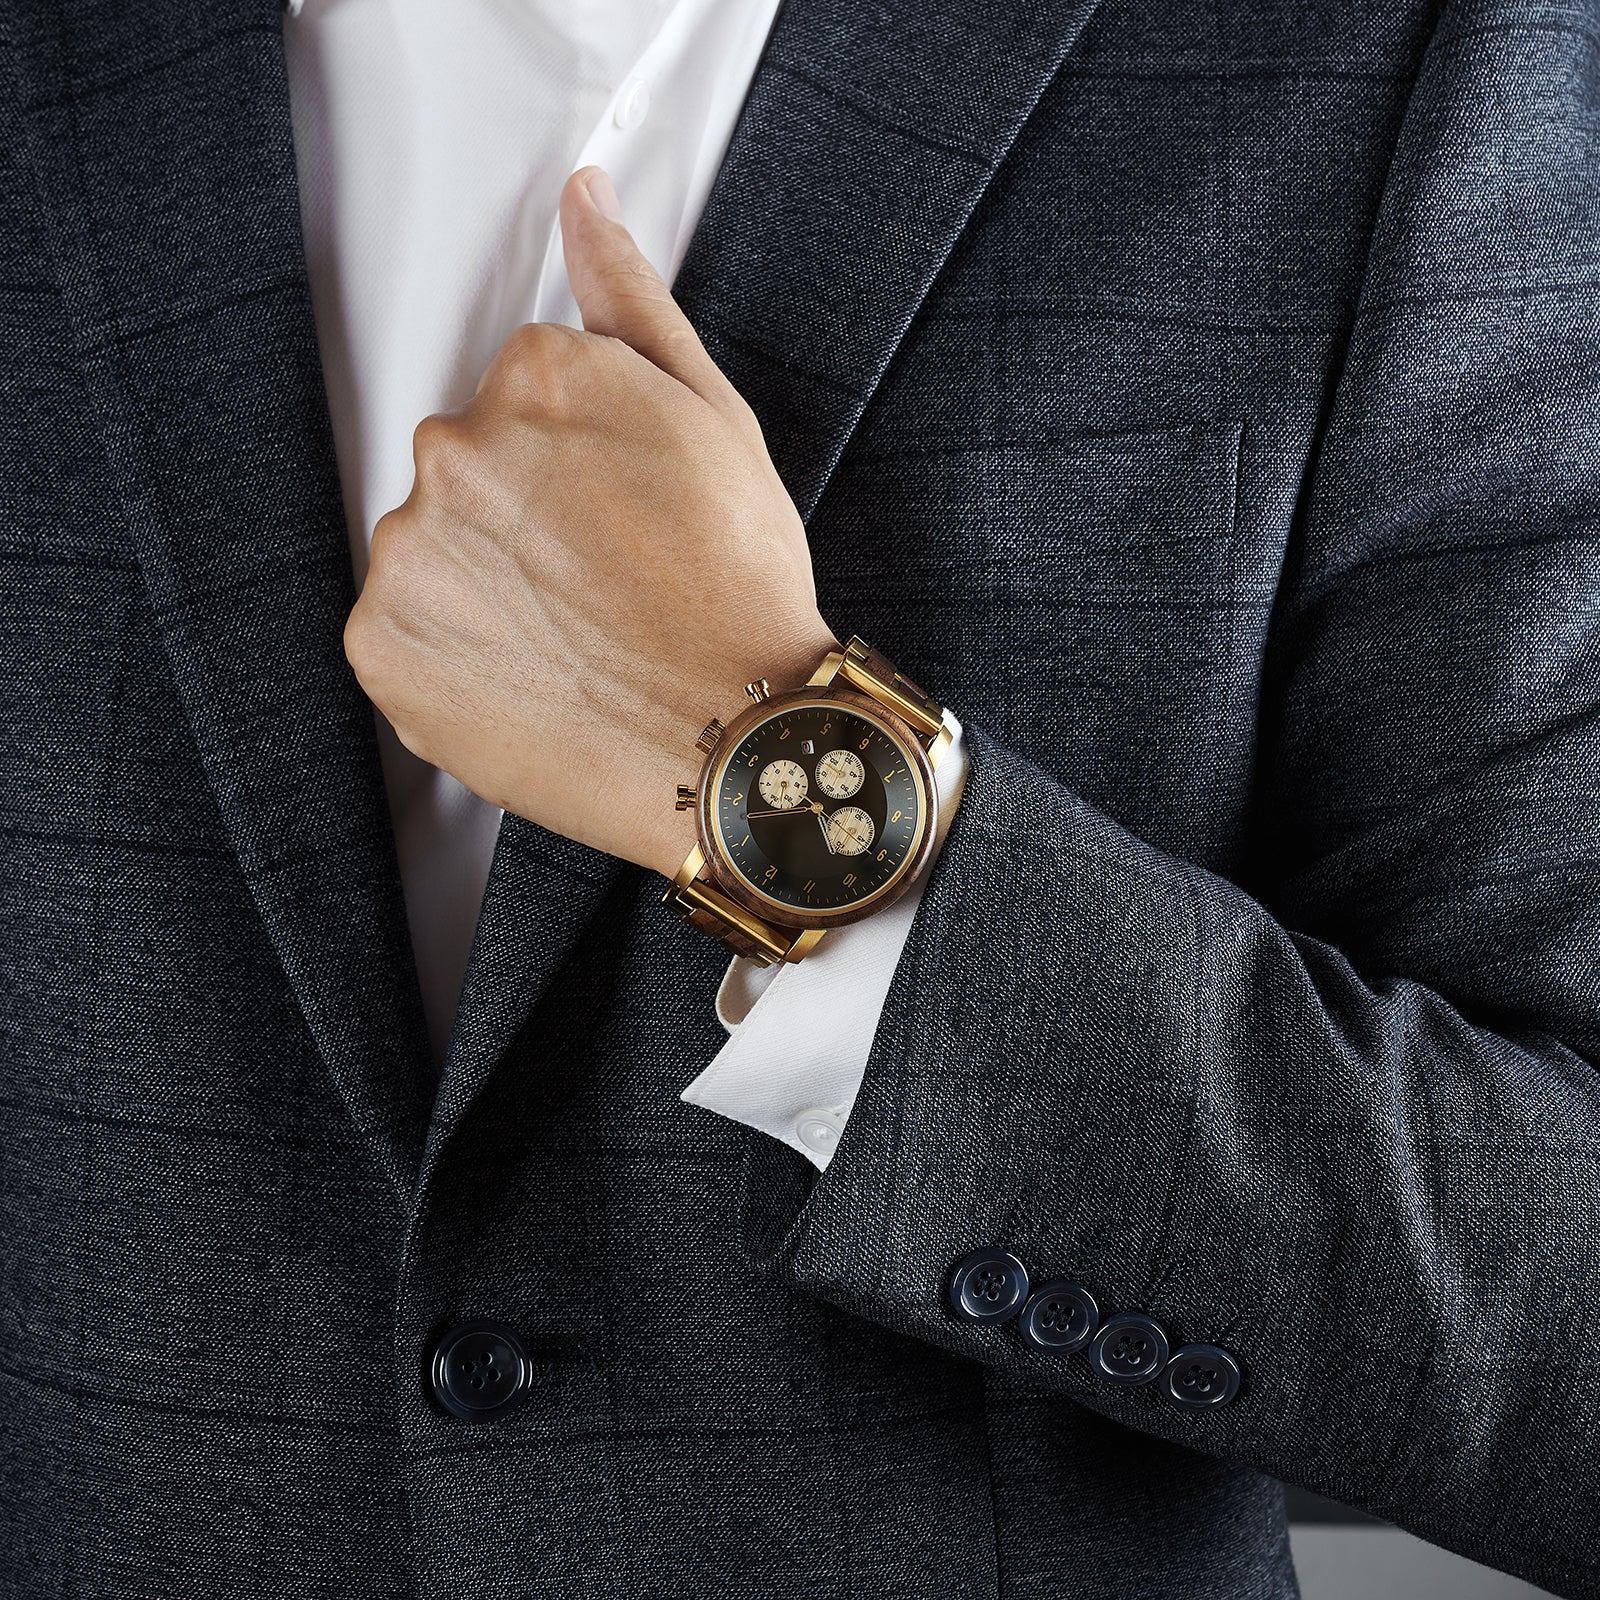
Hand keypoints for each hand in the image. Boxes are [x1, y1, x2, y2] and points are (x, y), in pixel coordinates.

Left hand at [343, 167, 839, 877]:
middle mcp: (452, 448)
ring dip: (484, 586)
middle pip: (469, 469)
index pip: (521, 395)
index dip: (582, 463)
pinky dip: (453, 654)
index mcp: (535, 376)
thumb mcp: (715, 418)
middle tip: (605, 583)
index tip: (624, 513)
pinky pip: (404, 632)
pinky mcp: (382, 646)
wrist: (731, 743)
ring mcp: (409, 551)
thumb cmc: (739, 588)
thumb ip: (630, 300)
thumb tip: (583, 201)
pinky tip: (529, 674)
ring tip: (571, 637)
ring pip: (433, 550)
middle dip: (525, 517)